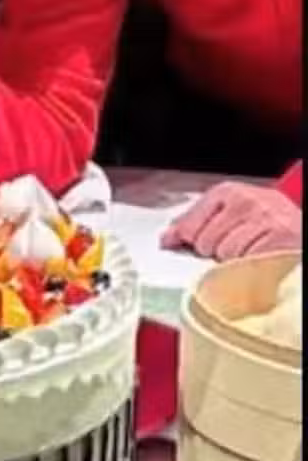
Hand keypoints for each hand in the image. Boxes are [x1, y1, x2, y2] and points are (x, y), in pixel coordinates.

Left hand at [161, 180, 302, 261]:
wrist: (299, 227)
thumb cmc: (263, 221)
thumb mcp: (229, 211)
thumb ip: (196, 221)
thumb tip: (167, 239)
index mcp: (227, 192)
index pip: (189, 223)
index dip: (190, 240)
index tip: (192, 246)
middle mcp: (245, 201)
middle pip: (205, 241)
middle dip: (214, 252)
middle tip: (231, 249)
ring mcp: (263, 220)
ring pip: (226, 254)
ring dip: (233, 262)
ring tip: (246, 254)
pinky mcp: (279, 240)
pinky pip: (249, 264)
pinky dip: (250, 269)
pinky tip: (256, 260)